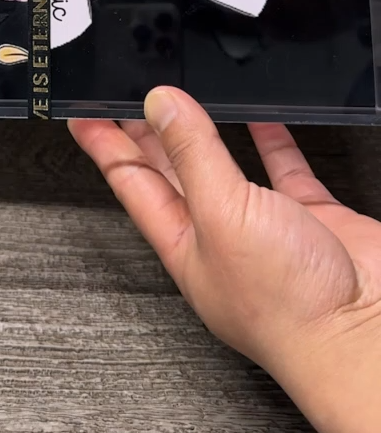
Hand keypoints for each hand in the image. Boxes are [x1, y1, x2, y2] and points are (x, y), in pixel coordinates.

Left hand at [70, 92, 380, 432]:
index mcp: (185, 246)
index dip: (104, 146)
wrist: (364, 335)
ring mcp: (267, 229)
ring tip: (180, 98)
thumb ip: (191, 154)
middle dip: (144, 136)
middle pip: (172, 175)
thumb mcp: (222, 215)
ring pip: (225, 168)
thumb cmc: (288, 308)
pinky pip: (285, 169)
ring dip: (204, 132)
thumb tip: (160, 105)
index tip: (80, 117)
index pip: (132, 184)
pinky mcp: (311, 219)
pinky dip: (272, 138)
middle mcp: (221, 239)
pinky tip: (262, 116)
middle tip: (122, 100)